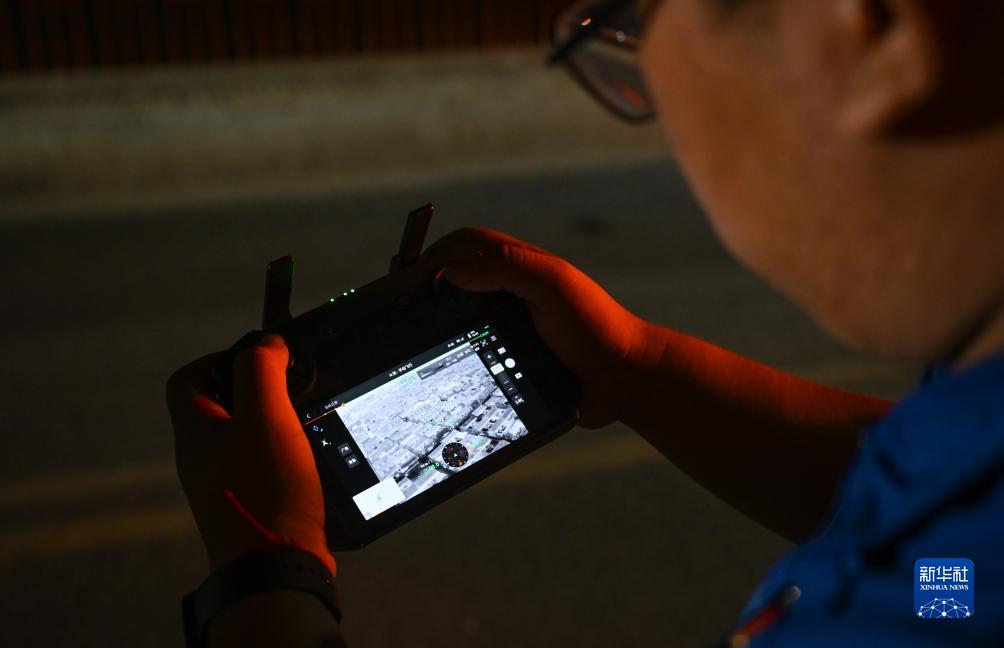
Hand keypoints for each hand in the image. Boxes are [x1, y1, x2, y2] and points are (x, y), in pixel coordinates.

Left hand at [166, 335, 335, 575]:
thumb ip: (261, 370)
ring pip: (248, 437)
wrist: (277, 566)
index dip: (217, 358)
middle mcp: (203, 458)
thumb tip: (268, 344)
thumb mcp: (263, 416)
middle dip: (258, 390)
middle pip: (220, 407)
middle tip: (293, 390)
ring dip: (278, 424)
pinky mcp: (254, 504)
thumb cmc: (265, 488)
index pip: (184, 379)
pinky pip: (267, 466)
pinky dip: (289, 455)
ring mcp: (227, 484)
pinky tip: (313, 457)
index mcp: (194, 432)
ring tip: (307, 422)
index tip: (260, 359)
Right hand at [424, 228, 648, 427]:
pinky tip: (437, 371)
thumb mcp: (552, 285)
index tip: (406, 277)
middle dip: (425, 293)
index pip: (465, 246)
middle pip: (454, 283)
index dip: (435, 255)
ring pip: (460, 322)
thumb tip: (450, 271)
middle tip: (396, 313)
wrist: (623, 381)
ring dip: (436, 328)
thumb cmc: (595, 326)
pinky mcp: (511, 360)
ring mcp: (510, 328)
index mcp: (518, 266)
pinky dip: (453, 358)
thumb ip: (506, 268)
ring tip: (408, 343)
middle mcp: (510, 294)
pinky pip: (474, 355)